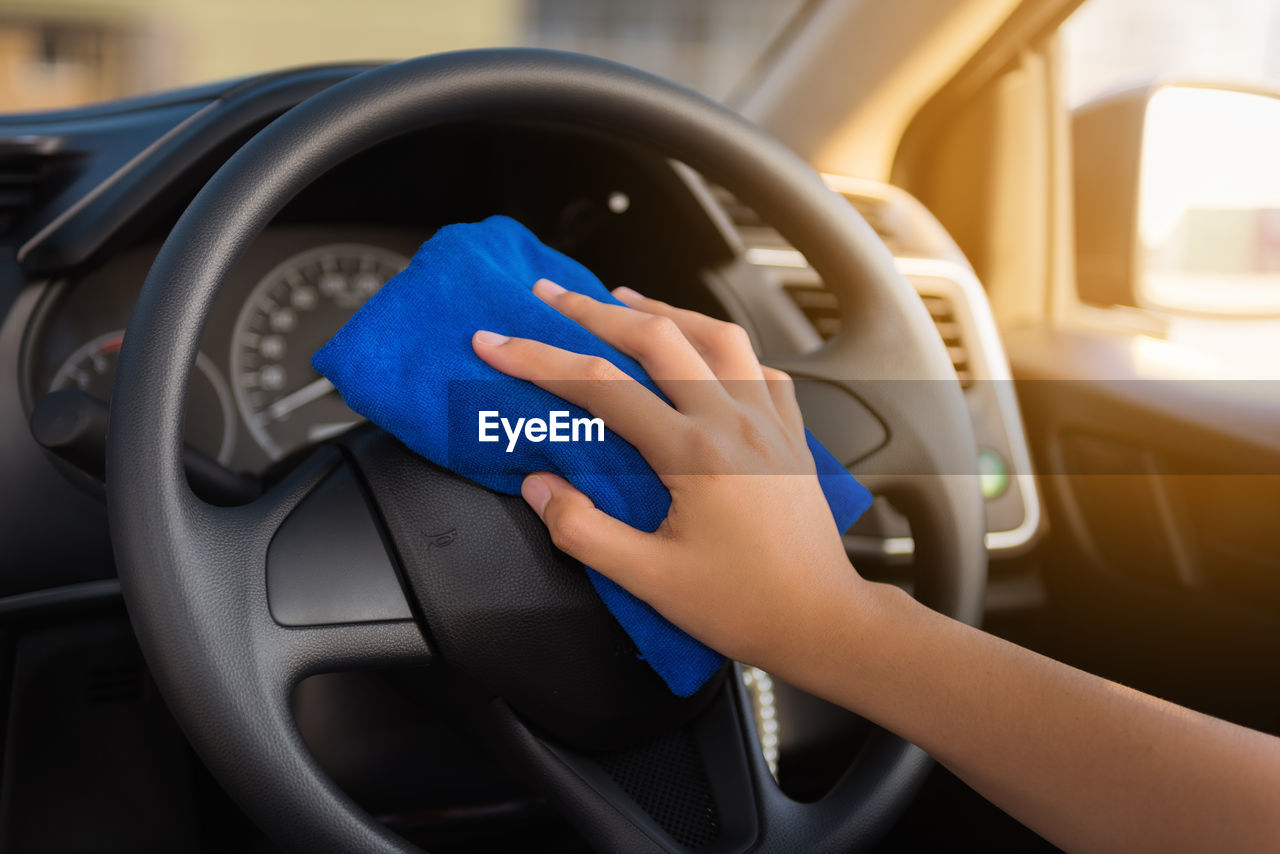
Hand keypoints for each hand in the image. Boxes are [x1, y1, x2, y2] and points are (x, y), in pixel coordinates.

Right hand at [472, 279, 866, 675]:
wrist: (823, 621)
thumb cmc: (742, 607)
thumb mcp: (649, 580)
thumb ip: (583, 531)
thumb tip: (539, 487)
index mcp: (695, 453)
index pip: (601, 388)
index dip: (539, 360)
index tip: (495, 342)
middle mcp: (735, 422)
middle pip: (657, 338)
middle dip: (594, 311)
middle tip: (551, 295)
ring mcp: (769, 422)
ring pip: (716, 337)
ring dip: (663, 311)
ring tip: (623, 299)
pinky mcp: (791, 434)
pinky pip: (759, 368)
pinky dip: (724, 349)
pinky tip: (704, 353)